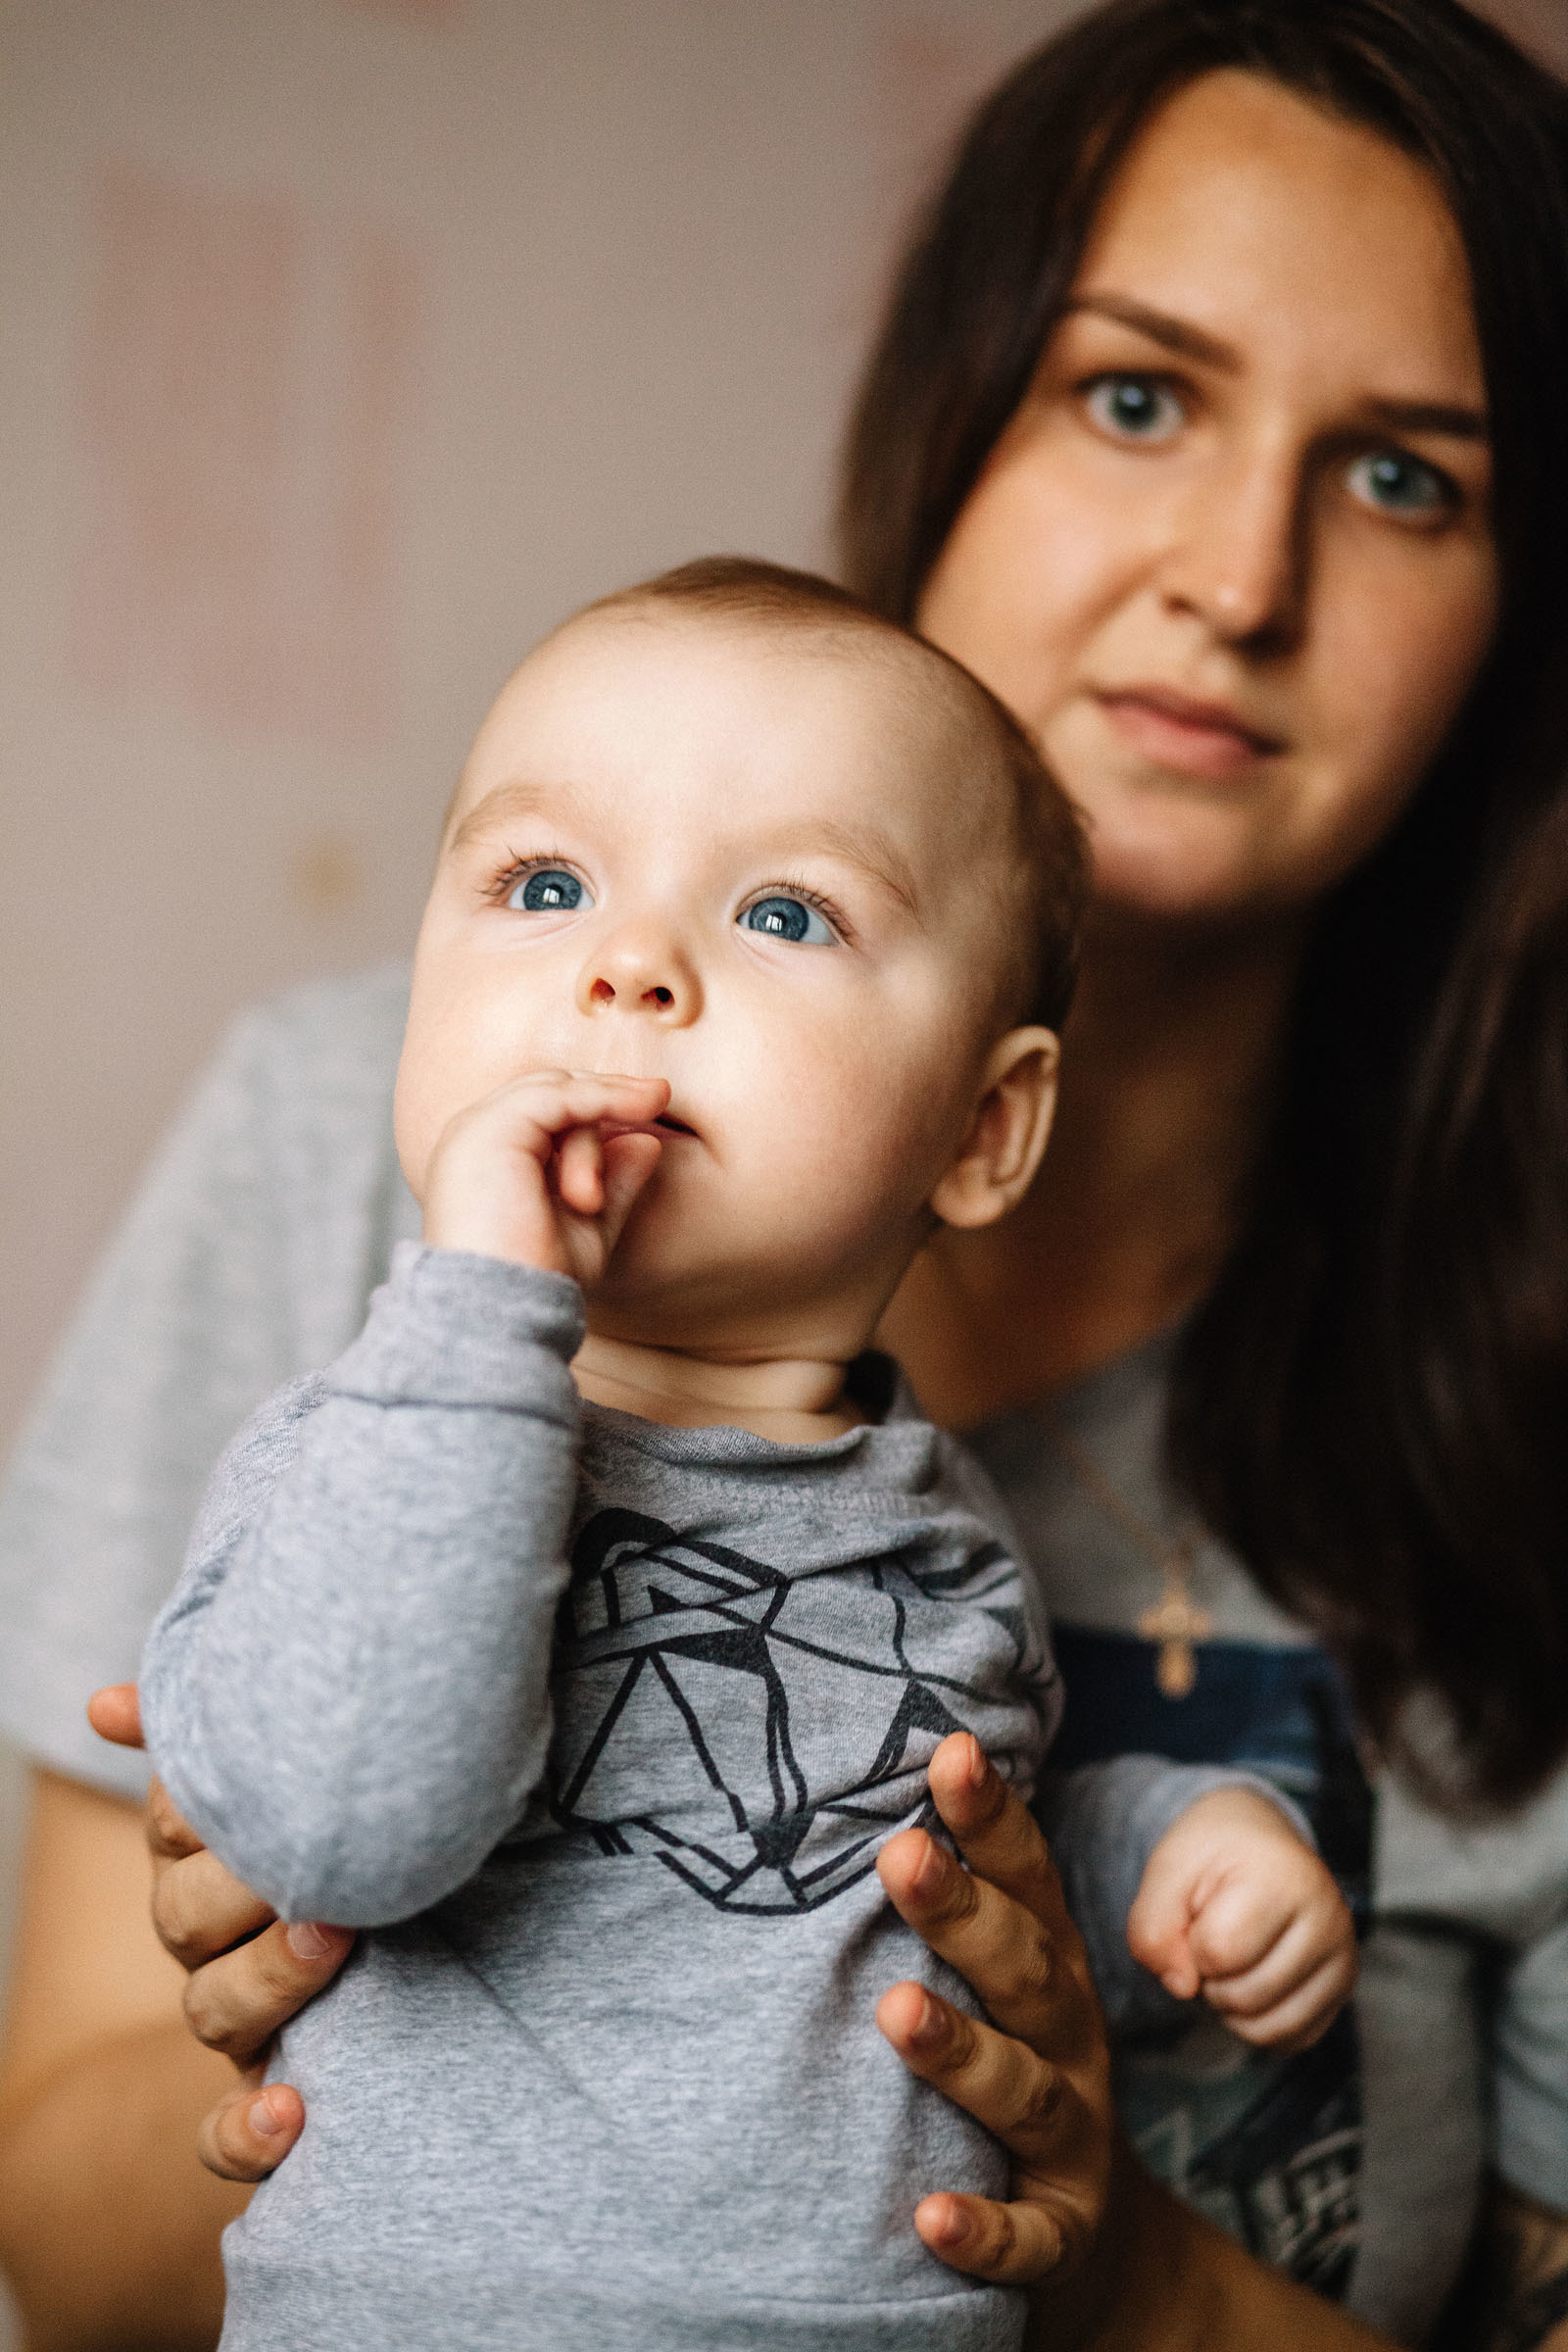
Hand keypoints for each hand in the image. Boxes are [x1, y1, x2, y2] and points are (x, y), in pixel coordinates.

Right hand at [87, 1682, 353, 2180]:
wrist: (415, 1932)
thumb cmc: (342, 1831)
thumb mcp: (290, 1775)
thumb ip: (209, 1733)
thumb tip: (104, 1704)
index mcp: (209, 1861)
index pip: (174, 1830)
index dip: (195, 1806)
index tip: (264, 1778)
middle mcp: (212, 1941)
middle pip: (187, 1920)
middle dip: (244, 1890)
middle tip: (322, 1860)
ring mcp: (239, 2016)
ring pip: (214, 2012)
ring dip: (267, 1979)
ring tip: (334, 1937)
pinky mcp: (268, 2088)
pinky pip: (225, 2137)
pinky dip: (245, 2133)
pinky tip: (288, 2110)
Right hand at [421, 1068, 668, 1281]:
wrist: (500, 1311)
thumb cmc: (539, 1279)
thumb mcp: (590, 1226)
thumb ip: (615, 1182)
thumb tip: (648, 1140)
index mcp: (488, 1156)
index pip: (546, 1108)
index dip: (598, 1105)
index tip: (651, 1109)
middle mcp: (474, 1136)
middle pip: (552, 1090)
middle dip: (607, 1096)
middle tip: (660, 1098)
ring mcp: (476, 1130)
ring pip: (558, 1095)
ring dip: (601, 1125)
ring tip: (606, 1180)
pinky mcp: (489, 1131)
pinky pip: (558, 1098)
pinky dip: (603, 1100)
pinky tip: (641, 1108)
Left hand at [874, 1733, 1113, 2300]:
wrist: (1097, 2239)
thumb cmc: (1019, 2069)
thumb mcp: (1004, 1984)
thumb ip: (961, 1905)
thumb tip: (873, 1801)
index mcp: (1051, 1968)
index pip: (1026, 1881)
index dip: (992, 1818)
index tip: (948, 1750)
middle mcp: (1070, 2040)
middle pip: (1024, 1969)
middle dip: (965, 1914)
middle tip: (901, 1857)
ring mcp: (1074, 2137)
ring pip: (1023, 2090)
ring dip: (961, 2052)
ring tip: (894, 2013)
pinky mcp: (1063, 2233)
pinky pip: (1025, 2235)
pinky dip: (982, 2228)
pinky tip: (929, 2218)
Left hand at [1127, 1786, 1356, 2052]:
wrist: (1259, 1838)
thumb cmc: (1214, 1854)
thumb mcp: (1168, 1869)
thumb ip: (1152, 1927)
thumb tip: (1182, 1988)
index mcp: (1284, 1877)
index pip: (1219, 1950)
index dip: (1190, 1943)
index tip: (1199, 1912)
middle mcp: (1328, 1919)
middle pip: (1245, 1996)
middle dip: (1210, 1978)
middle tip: (1214, 1936)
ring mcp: (1344, 1956)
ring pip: (1270, 2028)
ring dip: (1231, 2006)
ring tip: (1232, 1959)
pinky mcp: (1345, 1987)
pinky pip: (1292, 2038)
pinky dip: (1259, 2024)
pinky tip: (1252, 1979)